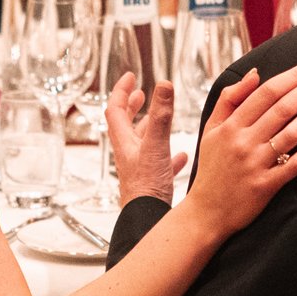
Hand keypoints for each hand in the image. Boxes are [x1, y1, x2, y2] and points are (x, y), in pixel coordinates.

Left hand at [104, 72, 183, 204]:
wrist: (147, 218)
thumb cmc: (147, 186)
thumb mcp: (156, 145)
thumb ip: (161, 115)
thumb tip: (163, 84)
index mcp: (125, 141)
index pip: (115, 108)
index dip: (121, 90)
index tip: (131, 77)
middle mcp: (129, 153)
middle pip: (125, 124)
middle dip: (132, 106)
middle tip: (140, 94)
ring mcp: (139, 168)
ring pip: (142, 143)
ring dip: (150, 128)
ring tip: (160, 119)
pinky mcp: (151, 182)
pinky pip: (159, 163)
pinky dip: (169, 155)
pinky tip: (181, 156)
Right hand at [182, 59, 296, 238]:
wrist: (206, 212)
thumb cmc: (212, 168)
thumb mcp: (211, 129)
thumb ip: (229, 99)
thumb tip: (255, 74)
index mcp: (230, 125)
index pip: (267, 92)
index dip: (293, 75)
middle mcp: (243, 142)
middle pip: (282, 107)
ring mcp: (256, 164)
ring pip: (292, 132)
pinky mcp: (268, 185)